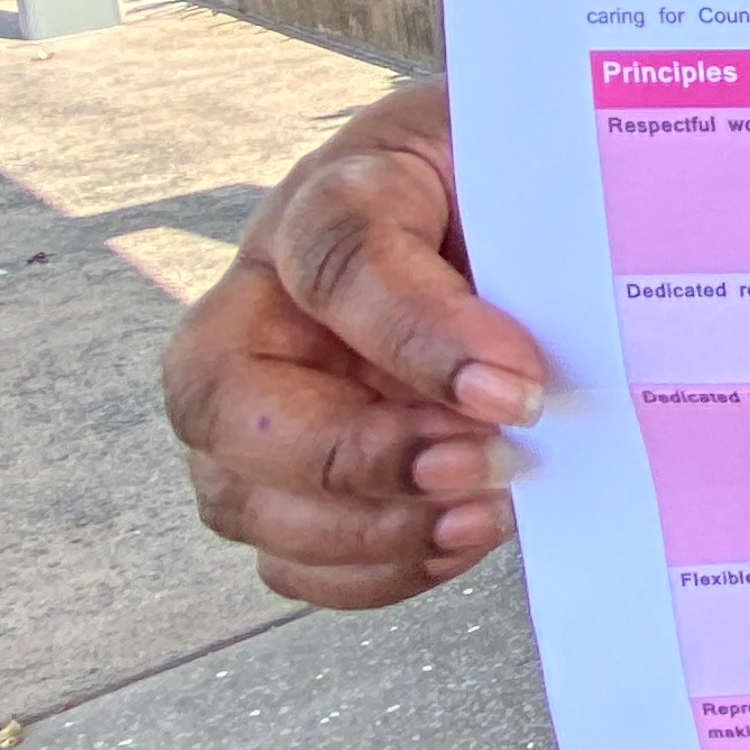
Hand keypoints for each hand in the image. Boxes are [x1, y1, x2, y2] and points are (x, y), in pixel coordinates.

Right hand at [163, 77, 551, 607]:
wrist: (521, 214)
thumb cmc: (514, 193)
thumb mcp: (523, 179)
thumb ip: (524, 241)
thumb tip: (523, 378)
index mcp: (330, 201)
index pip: (336, 256)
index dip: (419, 333)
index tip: (520, 385)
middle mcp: (261, 307)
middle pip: (225, 399)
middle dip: (356, 456)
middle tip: (486, 465)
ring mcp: (256, 405)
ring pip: (237, 493)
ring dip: (367, 529)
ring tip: (485, 514)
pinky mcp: (285, 483)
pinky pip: (286, 556)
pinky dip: (369, 571)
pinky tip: (458, 539)